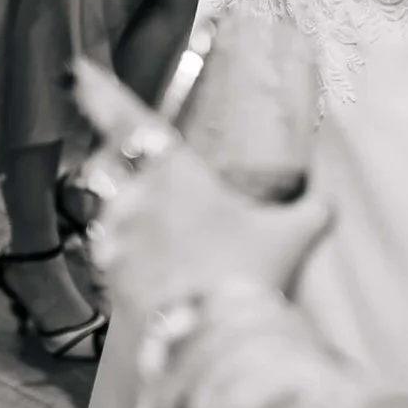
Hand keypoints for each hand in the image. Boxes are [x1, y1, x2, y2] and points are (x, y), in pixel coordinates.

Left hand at [69, 58, 337, 314]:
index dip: (98, 90)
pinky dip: (123, 255)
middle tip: (131, 163)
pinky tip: (151, 270)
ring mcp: (116, 240)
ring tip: (150, 228)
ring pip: (102, 210)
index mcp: (173, 172)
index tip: (78, 69)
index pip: (125, 117)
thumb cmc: (249, 273)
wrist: (213, 338)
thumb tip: (330, 198)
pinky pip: (107, 256)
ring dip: (120, 211)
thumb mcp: (294, 234)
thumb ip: (313, 209)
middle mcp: (134, 199)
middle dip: (113, 159)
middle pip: (103, 162)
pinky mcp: (109, 279)